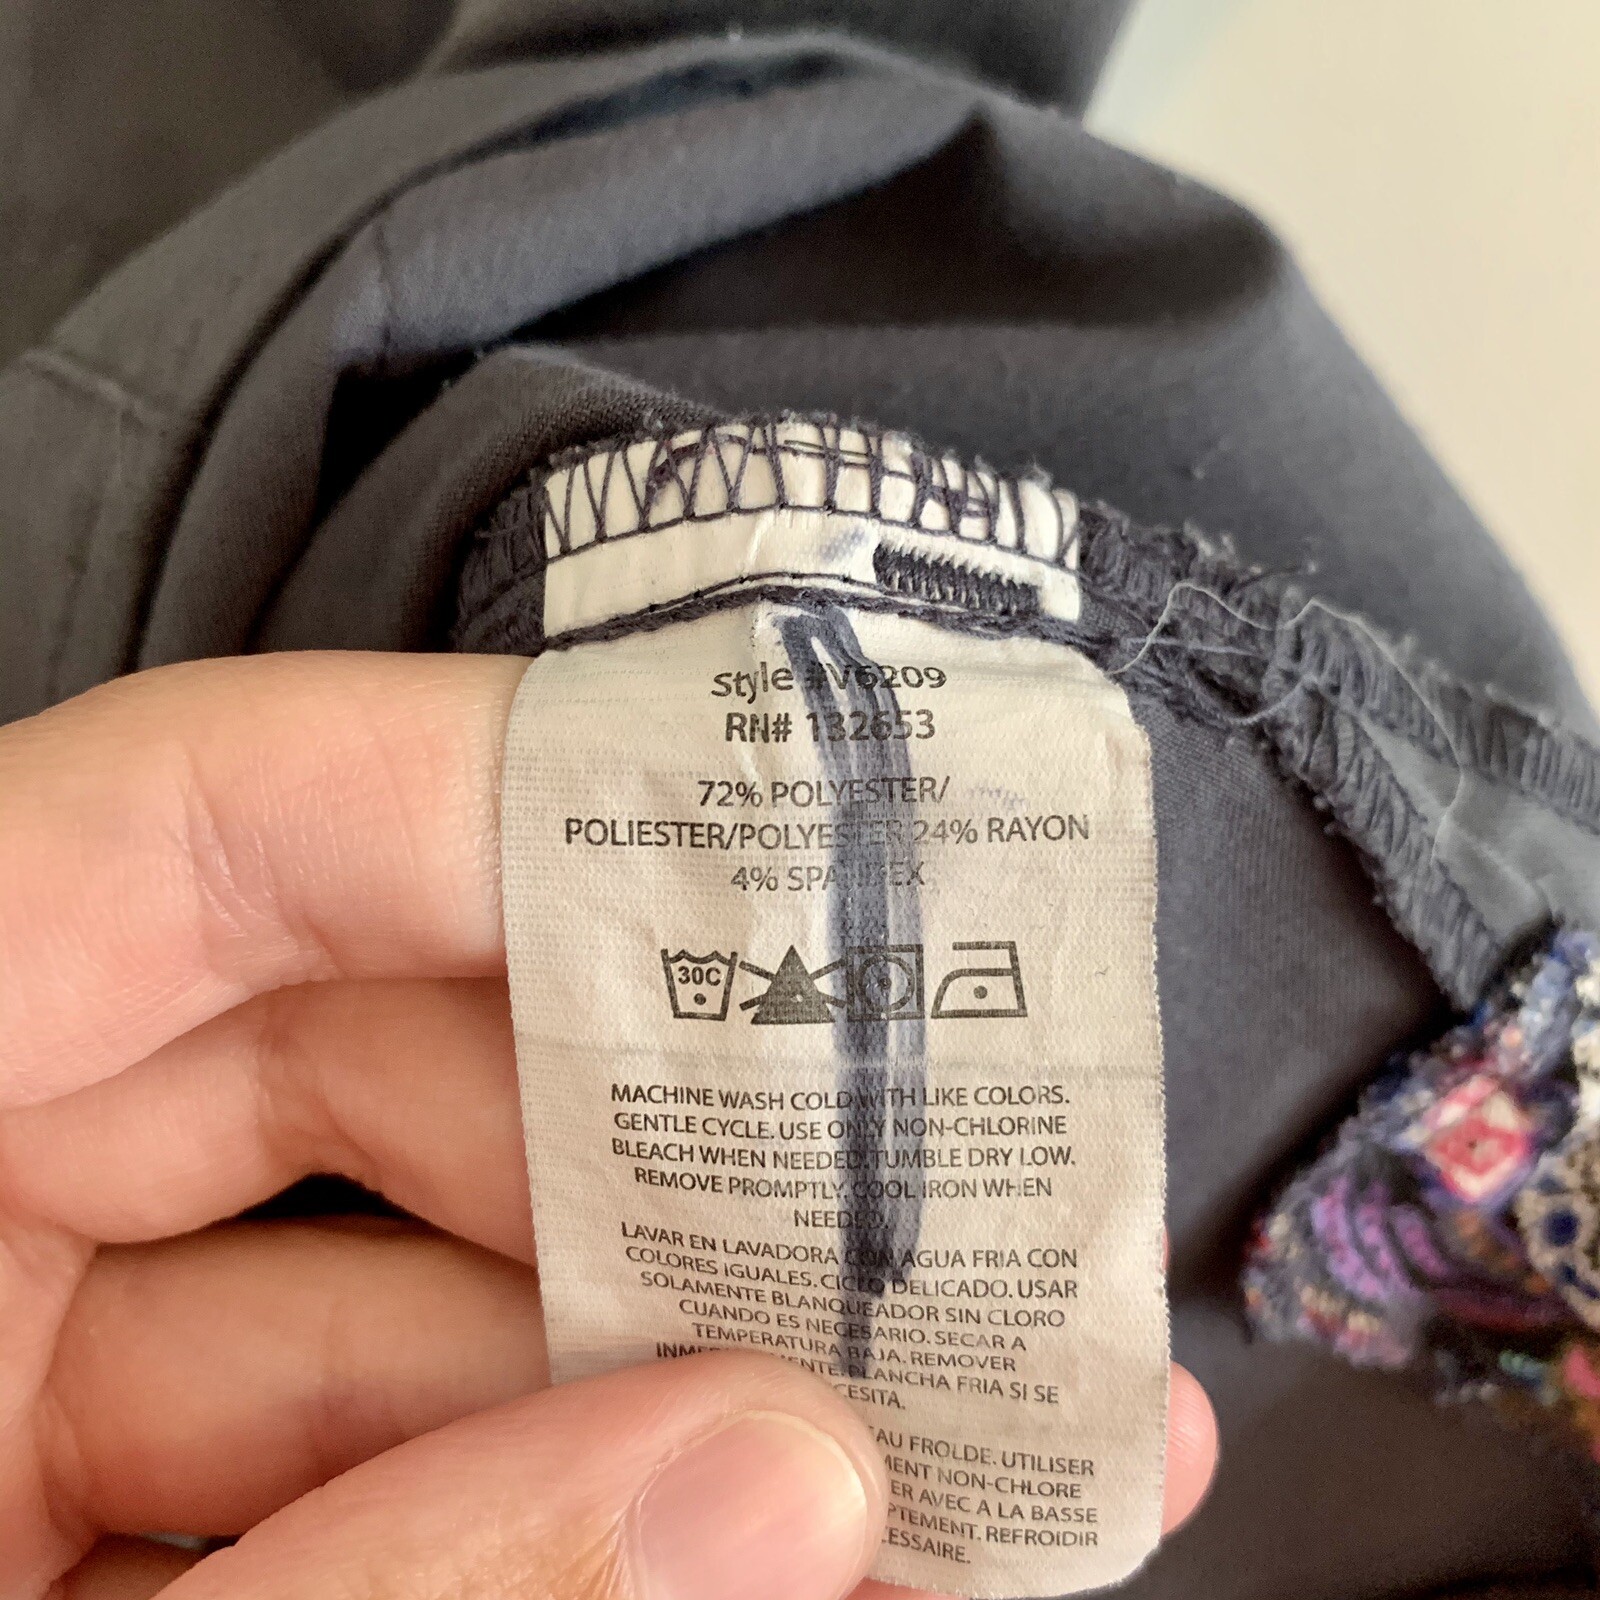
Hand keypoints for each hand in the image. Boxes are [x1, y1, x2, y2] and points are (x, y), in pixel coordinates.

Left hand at [0, 654, 1216, 1598]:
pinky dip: (573, 1483)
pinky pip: (374, 1424)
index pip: (206, 820)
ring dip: (666, 1351)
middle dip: (671, 1140)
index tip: (793, 866)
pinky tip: (767, 1540)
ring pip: (409, 1252)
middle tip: (923, 1210)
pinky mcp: (88, 1494)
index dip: (511, 804)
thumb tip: (783, 1478)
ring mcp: (9, 1348)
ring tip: (917, 1424)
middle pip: (370, 1034)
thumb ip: (405, 1599)